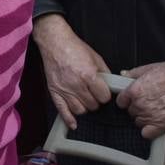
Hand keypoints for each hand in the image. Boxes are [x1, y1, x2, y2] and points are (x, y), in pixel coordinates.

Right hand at [33, 14, 110, 129]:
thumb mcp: (95, 57)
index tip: (103, 92)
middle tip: (93, 93)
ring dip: (84, 107)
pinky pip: (62, 110)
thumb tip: (110, 85)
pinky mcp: (54, 91)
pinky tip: (73, 123)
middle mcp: (76, 84)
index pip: (103, 97)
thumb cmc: (73, 47)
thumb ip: (105, 73)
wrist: (54, 41)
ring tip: (84, 99)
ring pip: (80, 110)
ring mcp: (64, 89)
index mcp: (88, 75)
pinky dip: (68, 119)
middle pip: (93, 105)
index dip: (105, 95)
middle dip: (95, 100)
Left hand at [116, 55, 164, 138]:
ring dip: (145, 118)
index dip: (127, 101)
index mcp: (134, 91)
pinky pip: (148, 134)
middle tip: (149, 102)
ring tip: (156, 109)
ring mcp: (151, 115)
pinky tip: (155, 124)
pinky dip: (150, 131)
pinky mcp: (162, 124)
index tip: (132, 100)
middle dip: (138, 108)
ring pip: (139, 122)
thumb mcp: (148, 68)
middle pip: (131, 112)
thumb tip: (123, 75)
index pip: (121, 102)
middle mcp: (140, 104)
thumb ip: (132, 73)